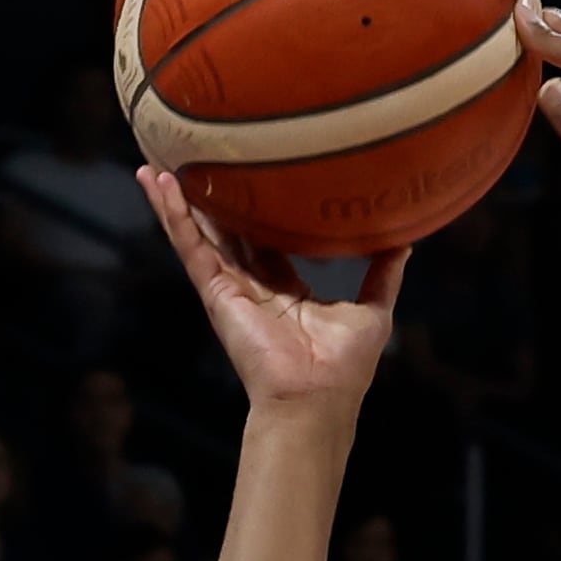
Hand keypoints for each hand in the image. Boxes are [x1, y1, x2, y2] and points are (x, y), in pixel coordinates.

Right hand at [136, 168, 403, 419]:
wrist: (316, 398)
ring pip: (198, 235)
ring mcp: (230, 289)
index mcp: (286, 290)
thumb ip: (382, 276)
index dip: (254, 213)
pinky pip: (190, 247)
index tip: (246, 182)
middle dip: (208, 202)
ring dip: (176, 201)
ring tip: (156, 166)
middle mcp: (254, 287)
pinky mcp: (216, 292)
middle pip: (225, 234)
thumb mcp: (372, 311)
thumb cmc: (344, 367)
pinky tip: (158, 185)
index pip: (265, 242)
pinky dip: (173, 216)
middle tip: (193, 162)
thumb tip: (404, 242)